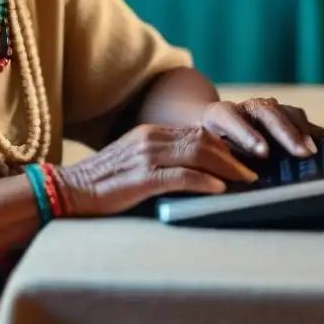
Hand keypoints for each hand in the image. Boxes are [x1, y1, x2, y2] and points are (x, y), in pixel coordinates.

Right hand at [53, 124, 258, 216]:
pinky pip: (180, 176)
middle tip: (254, 171)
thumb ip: (161, 161)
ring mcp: (146, 157)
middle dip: (233, 155)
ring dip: (227, 167)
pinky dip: (204, 180)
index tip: (245, 159)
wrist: (68, 190)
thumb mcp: (134, 163)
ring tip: (246, 180)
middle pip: (202, 140)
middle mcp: (150, 139)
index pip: (196, 133)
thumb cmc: (102, 183)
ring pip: (197, 154)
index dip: (224, 145)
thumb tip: (196, 171)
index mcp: (150, 133)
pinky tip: (219, 189)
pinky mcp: (142, 178)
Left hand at [201, 97, 320, 157]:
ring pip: (283, 111)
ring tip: (312, 152)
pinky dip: (313, 131)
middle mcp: (243, 107)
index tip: (263, 152)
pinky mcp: (279, 113)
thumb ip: (219, 161)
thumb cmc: (209, 145)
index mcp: (218, 115)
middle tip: (300, 153)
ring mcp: (263, 107)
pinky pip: (299, 118)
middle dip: (283, 132)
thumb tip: (237, 180)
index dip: (246, 133)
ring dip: (299, 131)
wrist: (211, 126)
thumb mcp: (206, 153)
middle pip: (264, 111)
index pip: (229, 117)